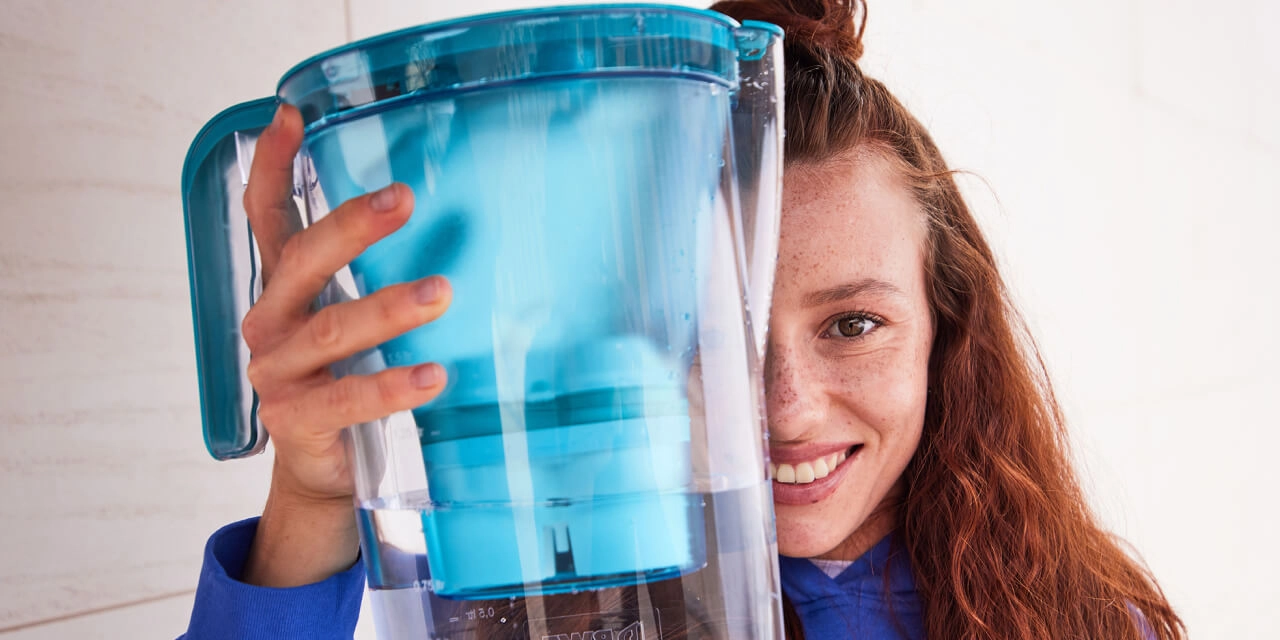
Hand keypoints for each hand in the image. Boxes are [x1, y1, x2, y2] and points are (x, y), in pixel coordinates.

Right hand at [237, 104, 451, 585]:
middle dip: (352, 227)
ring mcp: (277, 373)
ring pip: (331, 330)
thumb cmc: (343, 377)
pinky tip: (434, 375)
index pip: (264, 216)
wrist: (322, 467)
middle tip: (406, 199)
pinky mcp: (296, 419)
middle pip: (302, 261)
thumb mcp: (349, 318)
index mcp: (282, 289)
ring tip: (441, 292)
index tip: (291, 116)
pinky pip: (348, 398)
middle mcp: (269, 323)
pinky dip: (393, 385)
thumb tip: (443, 218)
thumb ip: (369, 275)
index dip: (273, 166)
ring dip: (388, 309)